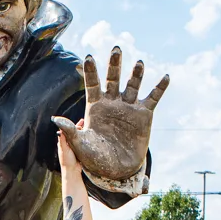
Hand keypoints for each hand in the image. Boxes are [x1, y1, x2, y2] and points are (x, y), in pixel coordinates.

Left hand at [51, 47, 167, 180]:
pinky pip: (153, 98)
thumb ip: (70, 130)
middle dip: (114, 65)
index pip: (92, 84)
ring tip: (139, 63)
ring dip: (136, 74)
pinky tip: (166, 77)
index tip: (89, 57)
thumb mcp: (80, 144)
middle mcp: (112, 103)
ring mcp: (129, 107)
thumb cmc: (95, 158)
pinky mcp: (144, 115)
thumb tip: (55, 119)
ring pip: (133, 85)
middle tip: (116, 49)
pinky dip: (160, 88)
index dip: (90, 71)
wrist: (116, 170)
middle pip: (113, 79)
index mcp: (95, 106)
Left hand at [55, 117, 84, 176]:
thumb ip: (62, 140)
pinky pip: (83, 143)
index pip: (68, 130)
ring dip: (83, 132)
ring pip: (79, 137)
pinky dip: (86, 138)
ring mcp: (74, 148)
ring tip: (89, 127)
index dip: (74, 125)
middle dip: (79, 127)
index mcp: (63, 142)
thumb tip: (60, 130)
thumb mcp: (64, 149)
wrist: (72, 172)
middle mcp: (68, 144)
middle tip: (85, 121)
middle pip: (74, 133)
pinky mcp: (79, 151)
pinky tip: (90, 136)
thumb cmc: (67, 161)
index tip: (80, 121)